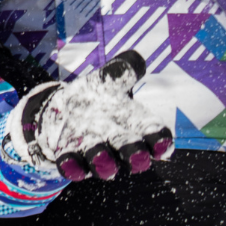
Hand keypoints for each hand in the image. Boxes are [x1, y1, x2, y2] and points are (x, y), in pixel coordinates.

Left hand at [6, 51, 174, 181]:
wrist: (63, 109)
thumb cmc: (97, 97)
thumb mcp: (108, 81)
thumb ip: (120, 72)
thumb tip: (135, 58)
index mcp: (134, 123)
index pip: (152, 133)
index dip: (159, 140)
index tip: (162, 141)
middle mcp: (118, 143)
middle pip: (131, 153)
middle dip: (135, 155)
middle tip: (138, 156)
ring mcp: (95, 152)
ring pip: (103, 162)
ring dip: (103, 161)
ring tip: (100, 154)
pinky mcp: (72, 157)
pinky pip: (73, 166)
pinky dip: (72, 166)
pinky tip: (68, 160)